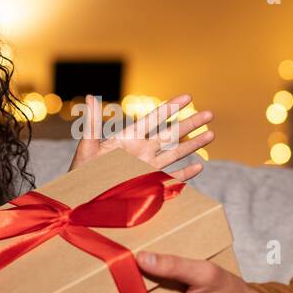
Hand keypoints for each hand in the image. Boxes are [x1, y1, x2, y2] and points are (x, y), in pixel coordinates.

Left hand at [69, 93, 213, 182]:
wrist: (81, 196)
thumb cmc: (81, 171)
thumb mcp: (87, 145)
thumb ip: (93, 122)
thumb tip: (91, 96)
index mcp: (130, 137)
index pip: (155, 118)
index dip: (171, 108)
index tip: (188, 97)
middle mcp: (142, 150)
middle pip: (172, 134)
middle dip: (191, 124)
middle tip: (210, 113)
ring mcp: (147, 167)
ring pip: (176, 153)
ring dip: (194, 145)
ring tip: (212, 135)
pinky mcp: (148, 184)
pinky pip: (170, 179)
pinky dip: (185, 173)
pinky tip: (199, 167)